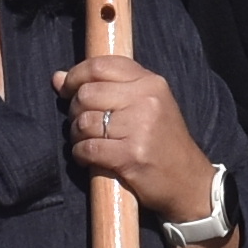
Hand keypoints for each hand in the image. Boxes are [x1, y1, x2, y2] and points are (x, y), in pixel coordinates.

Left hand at [57, 48, 221, 225]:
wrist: (189, 182)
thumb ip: (106, 88)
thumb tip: (57, 78)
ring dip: (77, 135)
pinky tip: (87, 157)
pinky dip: (80, 154)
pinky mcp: (131, 155)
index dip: (75, 76)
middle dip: (75, 110)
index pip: (100, 65)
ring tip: (87, 141)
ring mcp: (140, 127)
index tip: (67, 90)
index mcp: (151, 82)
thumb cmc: (163, 143)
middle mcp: (147, 100)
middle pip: (87, 94)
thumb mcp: (145, 106)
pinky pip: (88, 148)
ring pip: (84, 122)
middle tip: (82, 123)